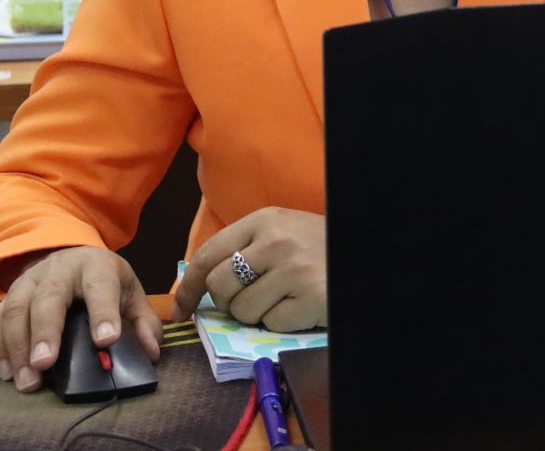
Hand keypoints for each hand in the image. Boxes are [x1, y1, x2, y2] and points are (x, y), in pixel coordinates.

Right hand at [0, 247, 163, 393]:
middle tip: (45, 364)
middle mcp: (59, 269)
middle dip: (45, 331)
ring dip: (17, 346)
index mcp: (95, 267)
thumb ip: (143, 322)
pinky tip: (7, 372)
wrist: (72, 257)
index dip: (103, 313)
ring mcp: (29, 280)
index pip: (100, 287)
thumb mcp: (129, 292)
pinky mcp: (9, 294)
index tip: (106, 340)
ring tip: (27, 380)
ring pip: (15, 308)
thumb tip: (151, 353)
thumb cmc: (103, 282)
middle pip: (48, 297)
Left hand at [173, 207, 326, 332]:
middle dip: (226, 304)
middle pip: (220, 287)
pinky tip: (299, 306)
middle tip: (245, 303)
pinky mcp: (310, 299)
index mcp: (263, 220)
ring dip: (256, 314)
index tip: (181, 309)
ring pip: (244, 311)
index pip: (207, 254)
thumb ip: (244, 249)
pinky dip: (281, 323)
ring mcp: (294, 271)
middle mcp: (275, 242)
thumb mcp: (280, 232)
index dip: (188, 286)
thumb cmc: (316, 246)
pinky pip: (272, 324)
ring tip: (281, 299)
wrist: (364, 254)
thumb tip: (198, 283)